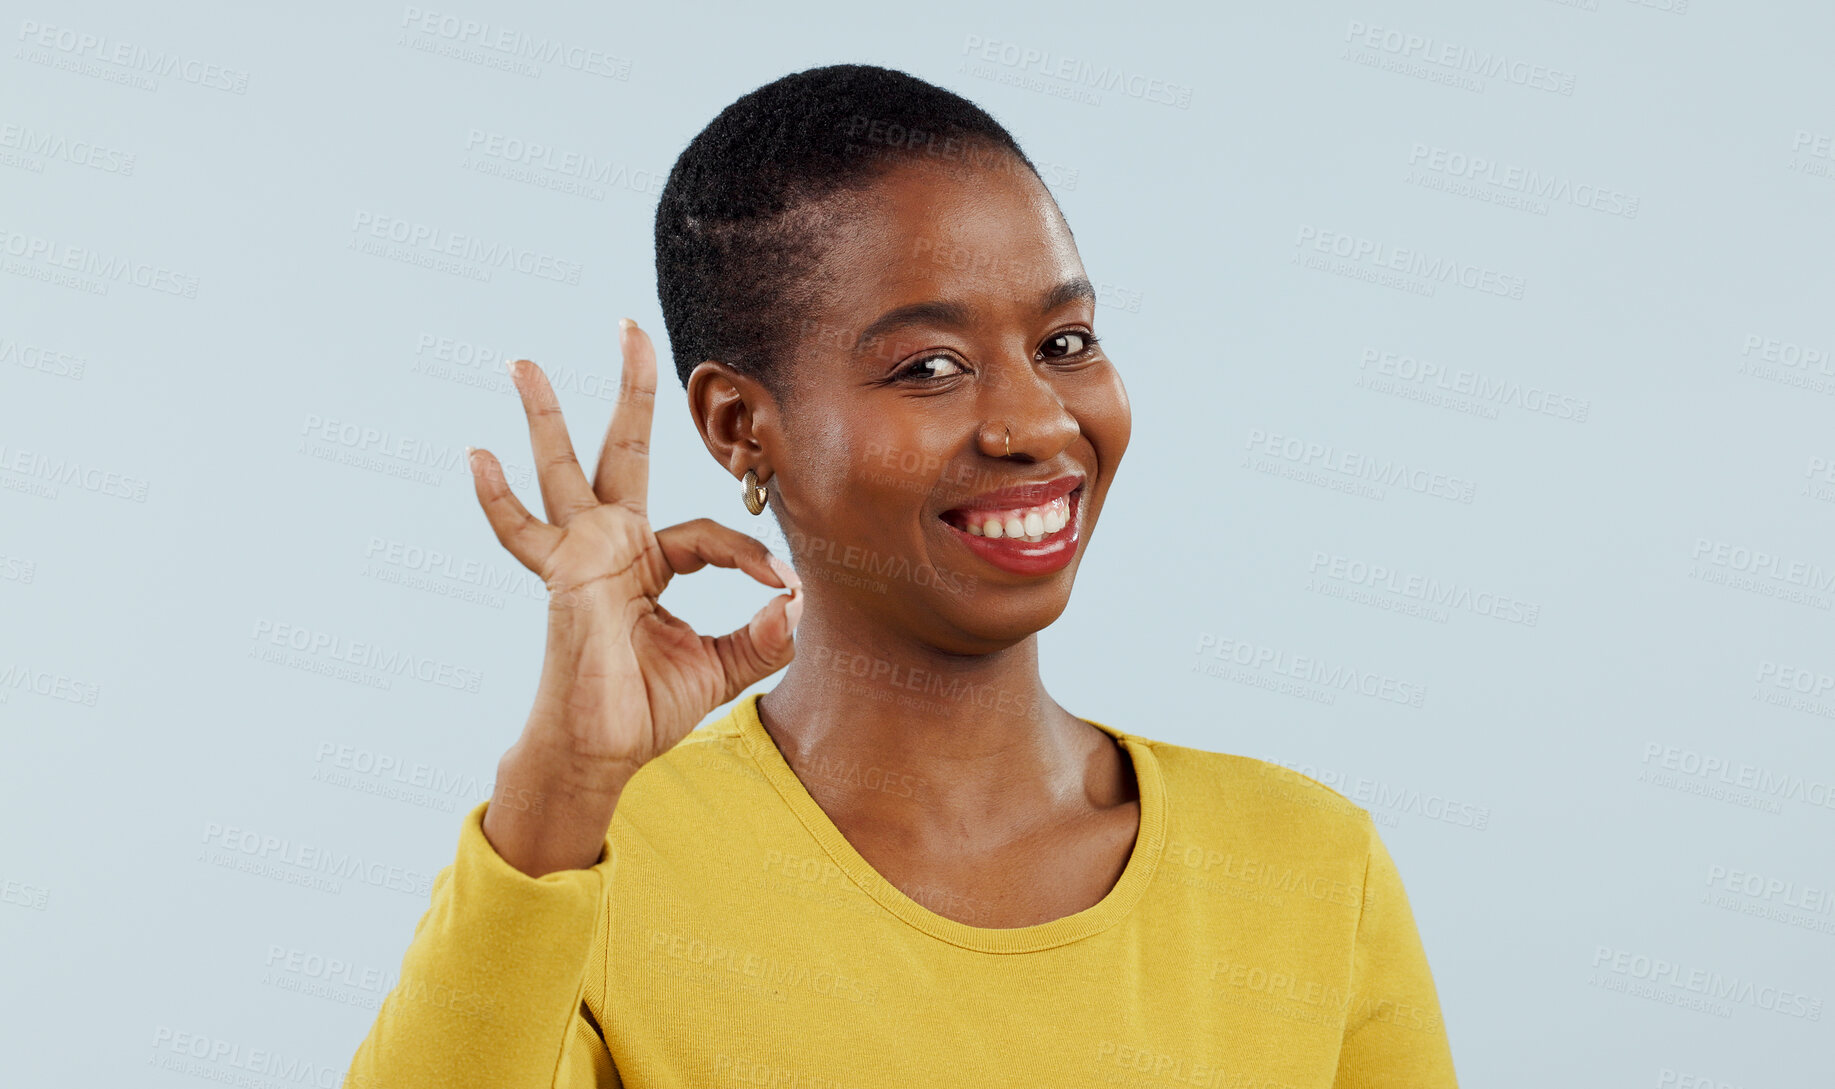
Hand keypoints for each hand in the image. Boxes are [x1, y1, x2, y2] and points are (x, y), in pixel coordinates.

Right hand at [469, 319, 800, 870]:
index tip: (784, 584)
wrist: (600, 752)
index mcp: (649, 562)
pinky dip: (497, 500)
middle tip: (628, 325)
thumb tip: (798, 604)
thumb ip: (761, 636)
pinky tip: (475, 456)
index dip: (751, 556)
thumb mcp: (722, 668)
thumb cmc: (647, 708)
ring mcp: (580, 557)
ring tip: (523, 361)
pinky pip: (523, 535)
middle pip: (624, 452)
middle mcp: (611, 547)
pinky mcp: (562, 579)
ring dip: (544, 415)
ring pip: (563, 470)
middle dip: (630, 391)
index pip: (709, 536)